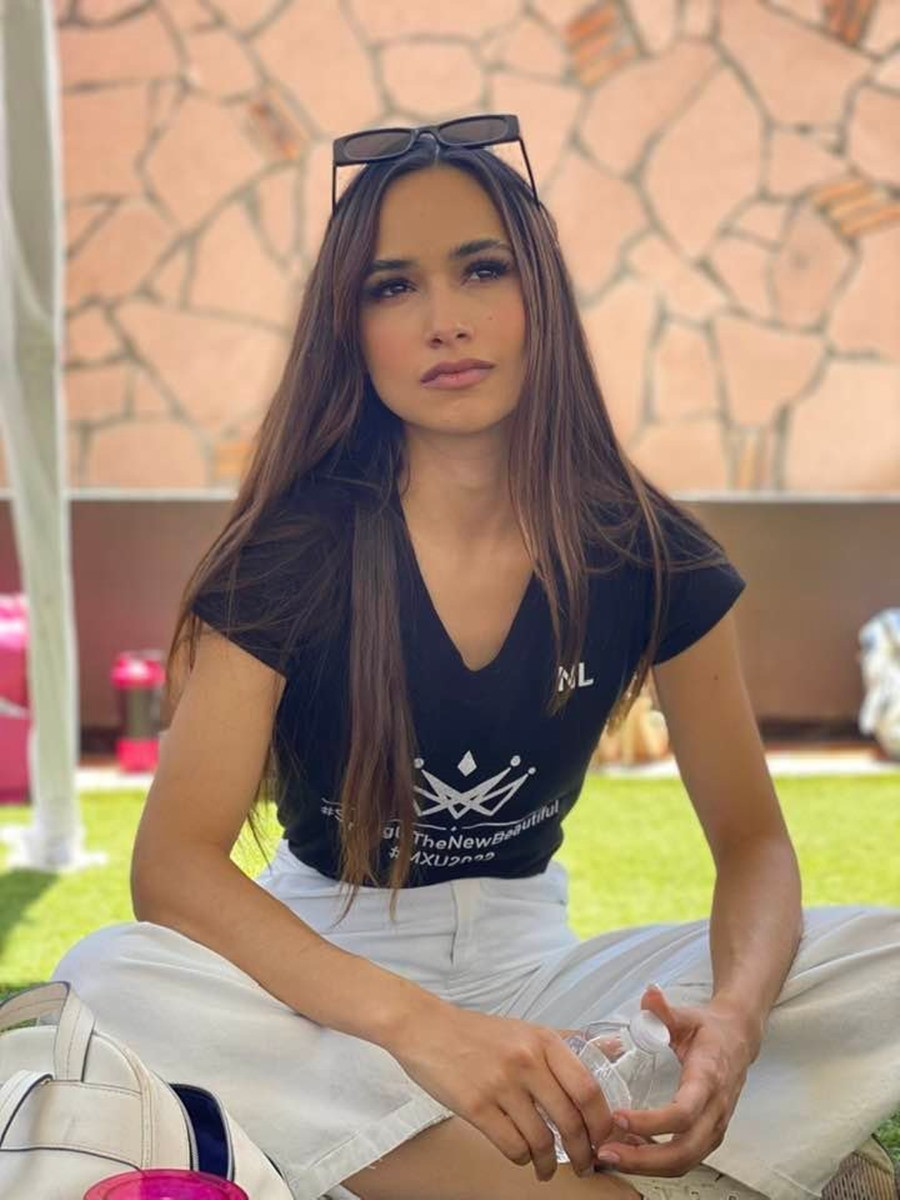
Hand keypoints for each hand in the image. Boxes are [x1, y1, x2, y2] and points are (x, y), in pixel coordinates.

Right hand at [387, 1002, 616, 1181]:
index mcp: (543, 1041)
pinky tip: (523, 1157)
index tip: (604, 1137)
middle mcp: (526, 1061)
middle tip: (585, 1163)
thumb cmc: (476, 1032)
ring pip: (542, 1139)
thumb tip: (612, 1046)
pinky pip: (512, 1146)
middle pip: (570, 1120)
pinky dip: (523, 1158)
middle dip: (584, 1152)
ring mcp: (500, 1085)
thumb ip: (564, 1042)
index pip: (588, 1088)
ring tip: (548, 1167)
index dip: (602, 1121)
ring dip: (550, 1163)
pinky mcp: (476, 1107)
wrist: (426, 1028)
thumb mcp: (524, 1029)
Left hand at [593, 984, 758, 1176]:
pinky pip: (685, 1159)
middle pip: (684, 1151)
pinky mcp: (709, 1135)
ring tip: (611, 1157)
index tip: (618, 1116)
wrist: (739, 1040)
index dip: (652, 1122)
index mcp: (708, 1078)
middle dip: (644, 1159)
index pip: (683, 1112)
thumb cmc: (708, 1029)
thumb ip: (665, 1009)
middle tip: (606, 1153)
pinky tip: (629, 1153)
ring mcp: (715, 1127)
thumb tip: (649, 993)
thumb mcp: (686, 1015)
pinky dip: (657, 1164)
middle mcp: (715, 1110)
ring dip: (648, 1166)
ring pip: (685, 1162)